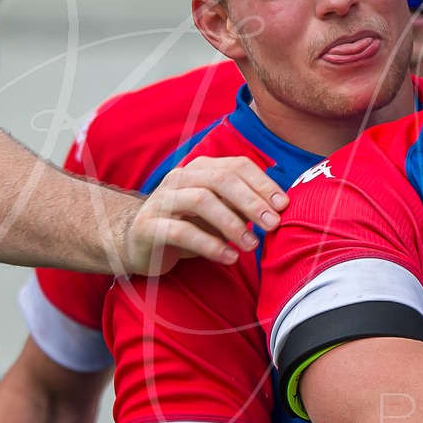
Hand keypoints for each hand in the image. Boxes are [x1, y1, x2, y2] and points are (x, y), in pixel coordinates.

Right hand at [121, 157, 286, 273]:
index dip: (262, 183)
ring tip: (252, 244)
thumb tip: (280, 206)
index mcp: (200, 168)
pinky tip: (229, 257)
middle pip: (221, 180)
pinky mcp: (149, 226)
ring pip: (201, 201)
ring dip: (232, 223)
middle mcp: (180, 178)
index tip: (283, 205)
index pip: (236, 166)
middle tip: (272, 224)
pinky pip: (182, 232)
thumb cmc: (187, 225)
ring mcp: (162, 200)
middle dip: (251, 201)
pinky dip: (210, 245)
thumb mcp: (218, 211)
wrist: (138, 242)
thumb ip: (242, 204)